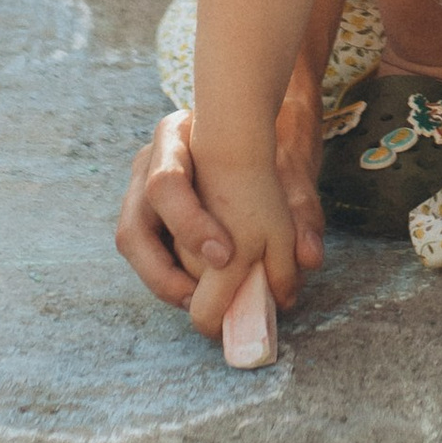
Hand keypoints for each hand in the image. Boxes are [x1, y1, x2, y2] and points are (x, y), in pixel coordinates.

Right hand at [115, 72, 324, 312]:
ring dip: (162, 284)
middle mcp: (147, 168)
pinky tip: (197, 295)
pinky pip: (144, 260)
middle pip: (131, 229)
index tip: (224, 255)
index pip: (165, 184)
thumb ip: (301, 210)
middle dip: (162, 274)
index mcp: (174, 139)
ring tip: (201, 303)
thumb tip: (310, 257)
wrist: (244, 138)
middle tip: (199, 299)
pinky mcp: (146, 221)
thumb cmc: (260, 151)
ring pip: (132, 249)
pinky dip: (167, 281)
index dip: (189, 226)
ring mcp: (139, 197)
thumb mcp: (286, 171)